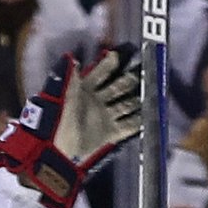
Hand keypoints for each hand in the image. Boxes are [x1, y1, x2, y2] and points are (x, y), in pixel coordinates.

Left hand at [0, 47, 142, 207]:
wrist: (53, 154)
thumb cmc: (53, 125)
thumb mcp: (59, 99)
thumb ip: (67, 79)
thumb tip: (71, 58)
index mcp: (84, 90)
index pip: (101, 72)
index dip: (111, 62)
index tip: (122, 53)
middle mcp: (97, 101)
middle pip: (120, 86)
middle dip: (131, 79)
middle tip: (145, 70)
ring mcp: (105, 117)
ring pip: (128, 103)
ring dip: (140, 98)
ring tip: (153, 90)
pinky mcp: (111, 133)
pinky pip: (130, 125)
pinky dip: (141, 121)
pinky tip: (153, 115)